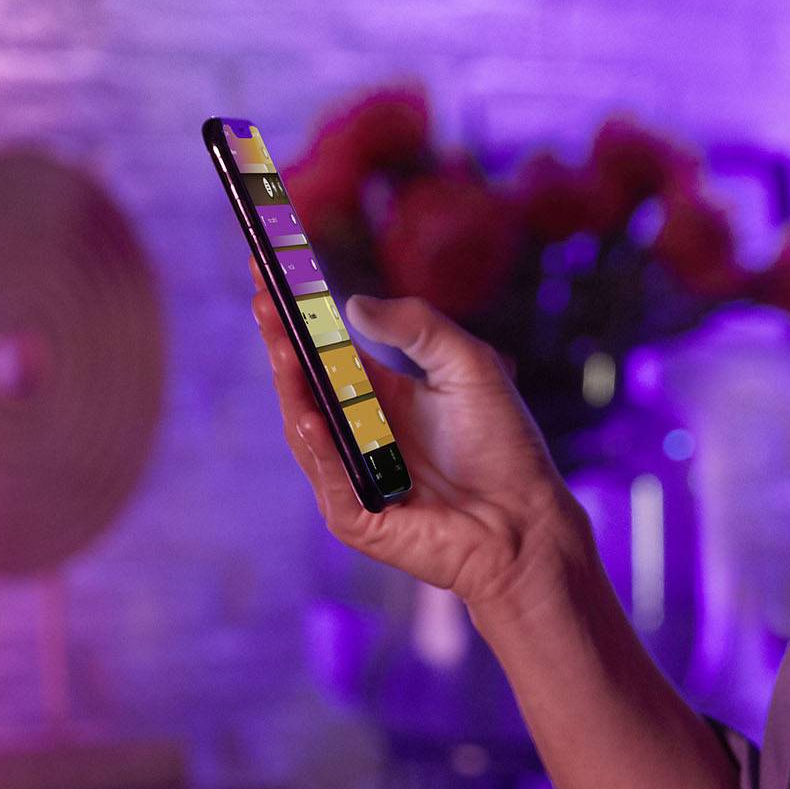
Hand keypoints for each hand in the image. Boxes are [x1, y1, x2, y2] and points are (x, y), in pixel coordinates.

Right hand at [247, 254, 588, 615]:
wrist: (526, 519)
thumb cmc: (503, 444)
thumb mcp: (468, 365)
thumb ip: (419, 327)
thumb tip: (352, 305)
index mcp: (380, 395)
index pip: (326, 349)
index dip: (298, 313)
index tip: (273, 269)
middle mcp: (358, 432)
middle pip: (306, 382)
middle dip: (282, 340)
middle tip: (264, 298)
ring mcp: (351, 475)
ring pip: (306, 427)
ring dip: (291, 386)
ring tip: (284, 346)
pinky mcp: (356, 517)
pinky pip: (328, 477)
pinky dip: (318, 446)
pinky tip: (309, 413)